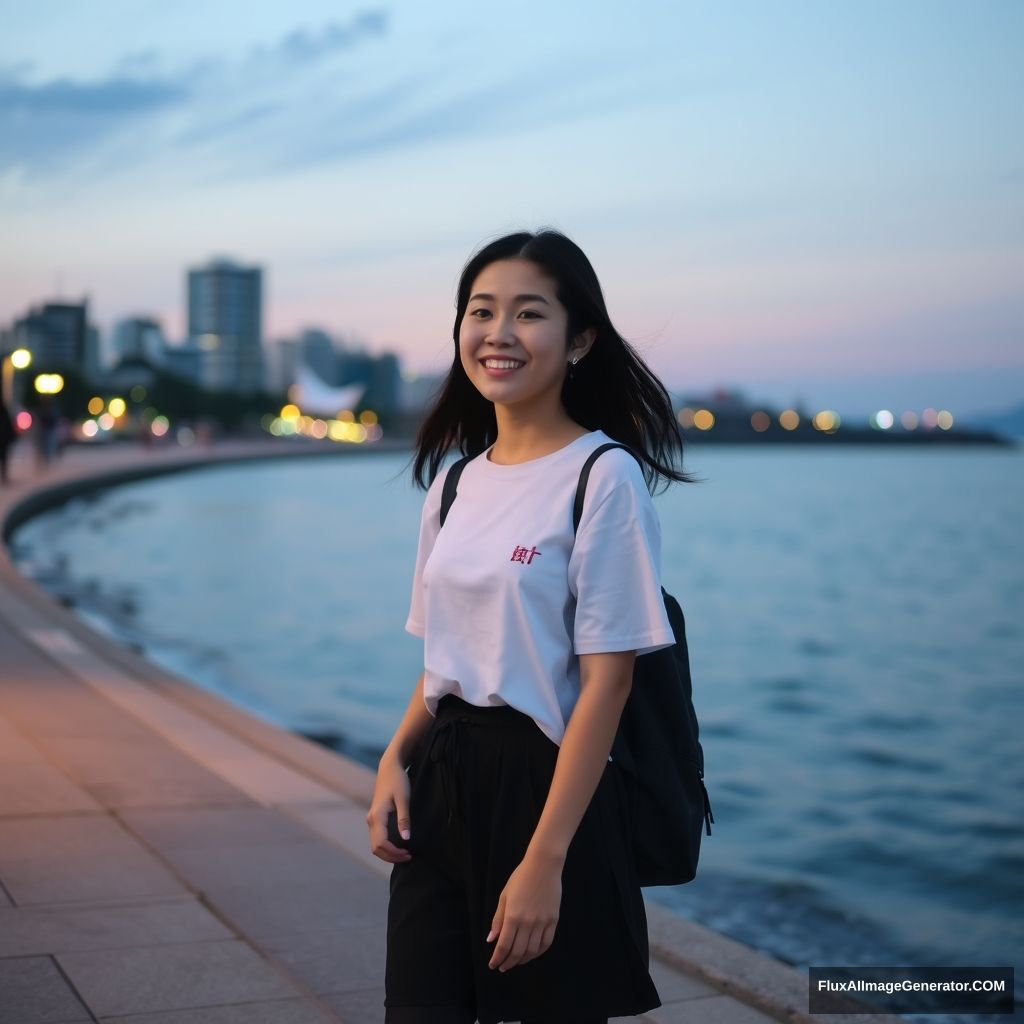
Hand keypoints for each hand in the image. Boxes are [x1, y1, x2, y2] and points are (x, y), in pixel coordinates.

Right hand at [367, 751, 412, 863]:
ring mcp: (371, 819)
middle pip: (376, 848)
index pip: (381, 844)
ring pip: (375, 844)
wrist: (389, 768)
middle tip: (408, 857)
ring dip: (388, 853)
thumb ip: (404, 819)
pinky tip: (399, 845)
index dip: (394, 853)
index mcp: (377, 817)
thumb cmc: (398, 781)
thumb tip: (406, 839)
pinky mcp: (375, 818)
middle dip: (391, 856)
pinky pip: (378, 838)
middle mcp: (371, 820)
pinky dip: (386, 846)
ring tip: (405, 854)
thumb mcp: (404, 798)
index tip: (408, 854)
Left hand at [486, 853, 562, 971]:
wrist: (543, 866)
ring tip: (515, 961)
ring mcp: (542, 922)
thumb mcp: (504, 896)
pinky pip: (546, 943)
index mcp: (513, 916)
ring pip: (532, 951)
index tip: (493, 964)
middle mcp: (528, 922)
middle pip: (517, 951)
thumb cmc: (521, 878)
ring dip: (522, 960)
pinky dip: (538, 953)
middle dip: (508, 962)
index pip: (504, 945)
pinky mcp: (553, 920)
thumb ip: (498, 919)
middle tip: (502, 967)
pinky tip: (531, 953)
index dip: (497, 958)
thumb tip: (491, 939)